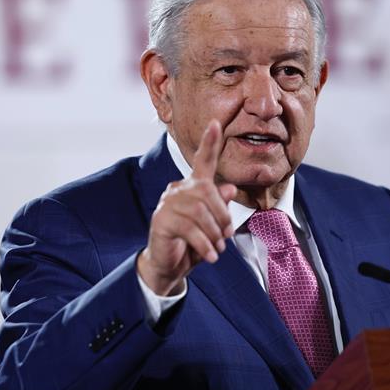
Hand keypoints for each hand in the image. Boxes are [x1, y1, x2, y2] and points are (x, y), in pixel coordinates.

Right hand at [137, 120, 236, 295]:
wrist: (169, 265)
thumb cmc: (192, 243)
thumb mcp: (212, 226)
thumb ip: (220, 207)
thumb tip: (229, 188)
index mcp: (192, 187)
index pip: (202, 161)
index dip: (209, 143)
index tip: (216, 123)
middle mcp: (177, 190)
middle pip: (206, 191)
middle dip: (222, 216)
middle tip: (227, 236)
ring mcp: (166, 203)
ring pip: (199, 211)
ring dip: (214, 233)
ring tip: (218, 249)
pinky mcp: (160, 220)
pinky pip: (189, 228)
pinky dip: (204, 244)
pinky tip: (210, 256)